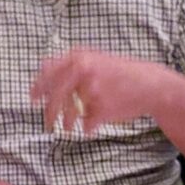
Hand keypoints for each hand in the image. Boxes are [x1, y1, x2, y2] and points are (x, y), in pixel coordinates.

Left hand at [31, 48, 167, 133]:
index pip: (48, 72)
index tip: (33, 99)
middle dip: (49, 112)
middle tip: (47, 122)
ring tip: (68, 127)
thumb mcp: (95, 59)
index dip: (38, 87)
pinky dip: (87, 128)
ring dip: (66, 123)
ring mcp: (92, 91)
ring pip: (69, 113)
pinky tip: (92, 124)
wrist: (151, 84)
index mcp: (79, 57)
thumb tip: (43, 68)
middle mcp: (83, 72)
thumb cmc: (121, 73)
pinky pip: (86, 125)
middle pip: (55, 95)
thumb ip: (71, 63)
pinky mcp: (102, 109)